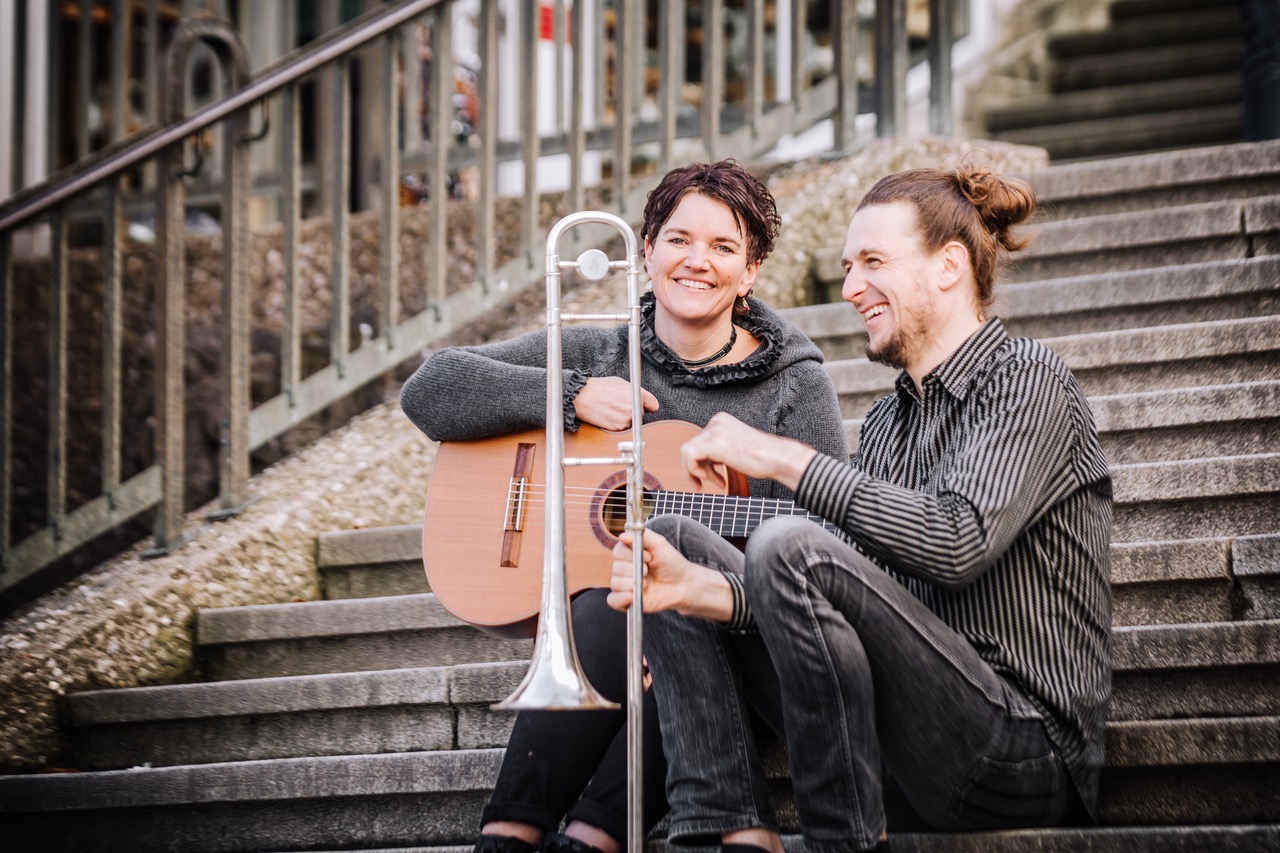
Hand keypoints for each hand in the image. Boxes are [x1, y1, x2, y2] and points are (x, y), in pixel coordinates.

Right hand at [573, 376, 659, 430]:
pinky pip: (622, 428)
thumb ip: (635, 391)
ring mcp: (627, 419)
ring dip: (624, 419)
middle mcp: (635, 407)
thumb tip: (644, 400)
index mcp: (638, 394)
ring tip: (611, 409)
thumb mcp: (620, 383)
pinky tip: (608, 415)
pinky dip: (616, 424)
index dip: (648, 406)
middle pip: (640, 414)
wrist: (582, 397)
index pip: (653, 405)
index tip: (645, 406)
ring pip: (631, 422)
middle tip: (618, 405)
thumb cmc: (599, 388)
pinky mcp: (618, 428)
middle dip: (632, 411)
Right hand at [608, 530, 734, 620]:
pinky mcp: (627, 601)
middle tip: (649, 571)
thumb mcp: (660, 544)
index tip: (648, 557)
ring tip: (647, 584)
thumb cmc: (671, 563)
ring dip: (633, 583)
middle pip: (616, 568)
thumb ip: (643, 536)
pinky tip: (633, 596)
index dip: (631, 555)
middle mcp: (624, 569)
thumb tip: (622, 535)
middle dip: (634, 570)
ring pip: (615, 583)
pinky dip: (621, 598)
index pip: (617, 552)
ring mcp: (625, 585)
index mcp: (629, 554)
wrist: (683, 584)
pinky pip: (613, 600)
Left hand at [680, 412, 816, 491]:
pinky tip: (706, 478)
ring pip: (686, 451)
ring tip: (706, 483)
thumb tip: (702, 463)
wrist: (776, 458)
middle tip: (705, 483)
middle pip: (692, 446)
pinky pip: (690, 456)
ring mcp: (714, 431)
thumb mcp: (735, 448)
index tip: (710, 477)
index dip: (701, 462)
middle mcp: (716, 422)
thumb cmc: (763, 458)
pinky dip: (692, 469)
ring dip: (693, 471)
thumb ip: (719, 450)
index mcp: (721, 421)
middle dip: (698, 468)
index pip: (699, 441)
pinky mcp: (714, 443)